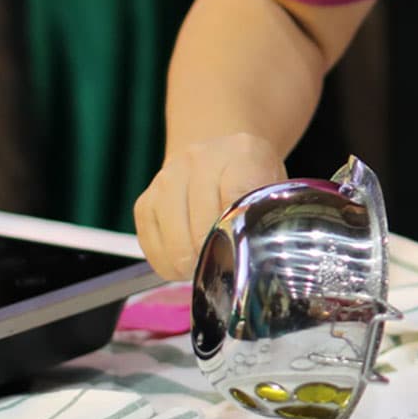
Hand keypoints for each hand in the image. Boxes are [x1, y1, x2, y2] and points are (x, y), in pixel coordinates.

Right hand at [134, 133, 285, 278]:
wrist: (217, 150)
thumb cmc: (251, 178)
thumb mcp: (273, 186)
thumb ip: (271, 214)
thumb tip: (263, 254)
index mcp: (241, 154)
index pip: (236, 199)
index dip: (239, 234)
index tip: (245, 252)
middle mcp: (197, 161)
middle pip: (201, 229)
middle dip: (216, 258)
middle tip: (229, 268)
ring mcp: (166, 180)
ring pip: (175, 244)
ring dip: (192, 266)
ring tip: (209, 265)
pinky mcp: (144, 203)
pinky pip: (152, 249)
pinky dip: (170, 266)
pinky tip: (188, 261)